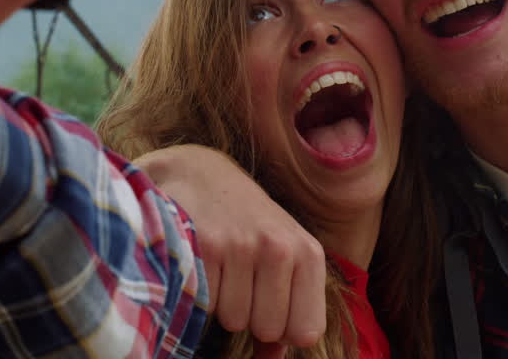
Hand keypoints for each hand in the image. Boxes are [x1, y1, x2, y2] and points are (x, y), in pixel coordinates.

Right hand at [135, 145, 326, 348]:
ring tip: (220, 267)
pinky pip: (206, 305)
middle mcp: (279, 247)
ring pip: (234, 320)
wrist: (199, 175)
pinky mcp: (206, 247)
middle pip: (268, 330)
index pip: (306, 331)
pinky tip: (201, 262)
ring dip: (223, 304)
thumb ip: (287, 309)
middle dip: (251, 316)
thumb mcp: (280, 257)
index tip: (270, 303)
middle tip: (240, 278)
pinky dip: (200, 293)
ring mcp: (242, 245)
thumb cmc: (246, 225)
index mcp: (307, 253)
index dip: (283, 328)